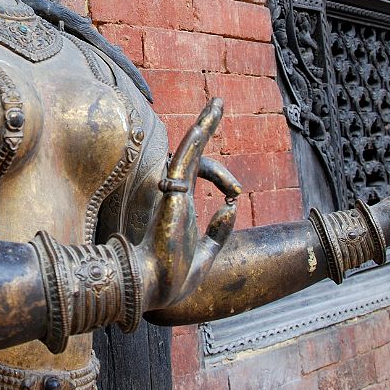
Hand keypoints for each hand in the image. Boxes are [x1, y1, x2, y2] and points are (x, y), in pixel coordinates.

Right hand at [138, 99, 241, 309]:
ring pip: (189, 148)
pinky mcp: (172, 192)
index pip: (200, 172)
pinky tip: (206, 122)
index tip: (235, 193)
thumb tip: (232, 207)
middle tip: (218, 103)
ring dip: (205, 124)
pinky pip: (184, 159)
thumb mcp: (204, 255)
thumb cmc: (172, 277)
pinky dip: (197, 140)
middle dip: (207, 126)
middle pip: (193, 151)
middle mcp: (175, 192)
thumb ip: (218, 234)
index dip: (222, 176)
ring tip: (218, 103)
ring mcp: (173, 190)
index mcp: (181, 204)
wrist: (154, 287)